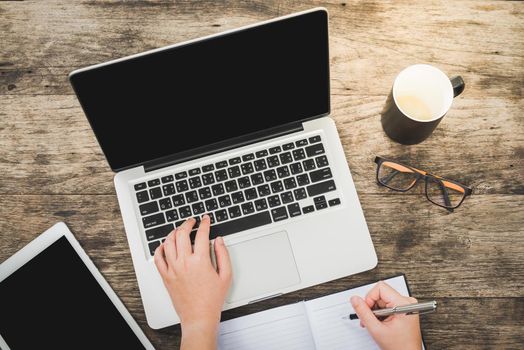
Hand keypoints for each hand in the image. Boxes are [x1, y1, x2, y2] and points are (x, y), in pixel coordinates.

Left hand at [154, 215, 231, 349]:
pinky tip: (165, 245)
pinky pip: (158, 258)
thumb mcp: (226, 276)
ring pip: (168, 243)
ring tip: (179, 230)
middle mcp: (184, 263)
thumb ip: (223, 254)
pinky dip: (160, 248)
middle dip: (187, 223)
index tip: (206, 219)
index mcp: (200, 261)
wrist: (199, 317)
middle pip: (182, 234)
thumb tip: (219, 240)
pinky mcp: (166, 276)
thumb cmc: (212, 300)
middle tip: (192, 221)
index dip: (205, 223)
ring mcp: (173, 269)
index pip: (202, 234)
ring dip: (174, 232)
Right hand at [350, 281, 421, 349]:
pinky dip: (380, 313)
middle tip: (369, 319)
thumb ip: (363, 312)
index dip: (369, 298)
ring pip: (382, 299)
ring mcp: (406, 305)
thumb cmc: (399, 346)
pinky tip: (380, 322)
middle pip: (380, 294)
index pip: (380, 288)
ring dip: (375, 311)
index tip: (367, 310)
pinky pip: (387, 304)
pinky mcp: (403, 308)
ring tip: (375, 323)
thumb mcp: (376, 329)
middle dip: (371, 307)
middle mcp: (406, 302)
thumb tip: (355, 299)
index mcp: (403, 303)